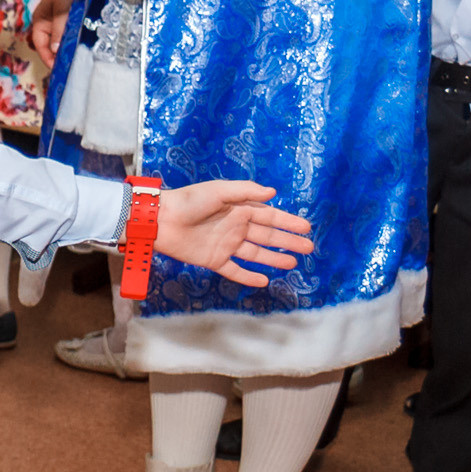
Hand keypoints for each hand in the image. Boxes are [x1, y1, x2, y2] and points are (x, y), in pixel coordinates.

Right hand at [29, 0, 79, 64]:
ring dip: (65, 52)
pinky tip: (79, 50)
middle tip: (68, 68)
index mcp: (40, 22)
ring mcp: (57, 25)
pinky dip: (71, 45)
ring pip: (58, 44)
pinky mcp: (68, 24)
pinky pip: (67, 38)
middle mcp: (47, 26)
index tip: (57, 68)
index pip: (40, 45)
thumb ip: (59, 29)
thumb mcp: (62, 9)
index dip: (47, 58)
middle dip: (56, 58)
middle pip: (49, 48)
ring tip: (74, 62)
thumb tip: (54, 50)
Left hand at [154, 180, 313, 286]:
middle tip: (308, 248)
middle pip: (267, 236)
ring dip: (274, 259)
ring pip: (256, 254)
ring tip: (293, 263)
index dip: (288, 222)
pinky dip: (248, 277)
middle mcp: (236, 227)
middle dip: (288, 241)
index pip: (269, 216)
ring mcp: (226, 245)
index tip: (306, 228)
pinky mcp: (214, 260)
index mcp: (239, 209)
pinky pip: (235, 270)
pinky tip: (264, 281)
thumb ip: (246, 191)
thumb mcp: (220, 190)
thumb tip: (272, 193)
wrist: (162, 220)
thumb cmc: (189, 200)